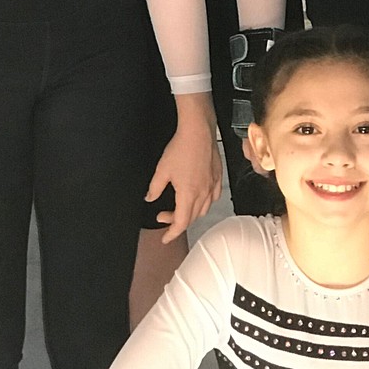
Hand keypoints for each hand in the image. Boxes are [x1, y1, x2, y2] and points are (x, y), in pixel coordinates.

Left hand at [147, 93, 221, 244]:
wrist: (198, 130)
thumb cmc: (181, 148)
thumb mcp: (161, 170)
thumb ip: (155, 188)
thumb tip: (150, 198)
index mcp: (188, 195)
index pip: (181, 223)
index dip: (172, 233)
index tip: (165, 238)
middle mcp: (203, 193)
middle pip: (191, 218)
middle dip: (176, 222)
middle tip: (163, 215)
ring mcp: (213, 185)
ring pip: (204, 209)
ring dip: (191, 214)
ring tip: (179, 208)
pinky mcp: (218, 176)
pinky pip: (214, 197)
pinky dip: (206, 203)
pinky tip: (200, 197)